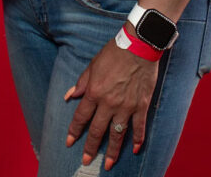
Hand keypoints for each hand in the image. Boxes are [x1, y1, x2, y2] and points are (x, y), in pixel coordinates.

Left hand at [65, 38, 157, 170]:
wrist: (138, 46)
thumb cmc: (114, 52)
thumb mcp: (93, 64)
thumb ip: (82, 82)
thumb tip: (69, 96)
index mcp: (94, 91)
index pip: (81, 116)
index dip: (74, 131)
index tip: (69, 143)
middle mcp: (109, 102)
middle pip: (97, 130)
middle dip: (90, 147)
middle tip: (85, 161)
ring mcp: (126, 106)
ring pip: (117, 134)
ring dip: (112, 151)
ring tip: (107, 164)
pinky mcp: (141, 106)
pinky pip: (138, 127)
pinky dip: (137, 140)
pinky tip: (133, 150)